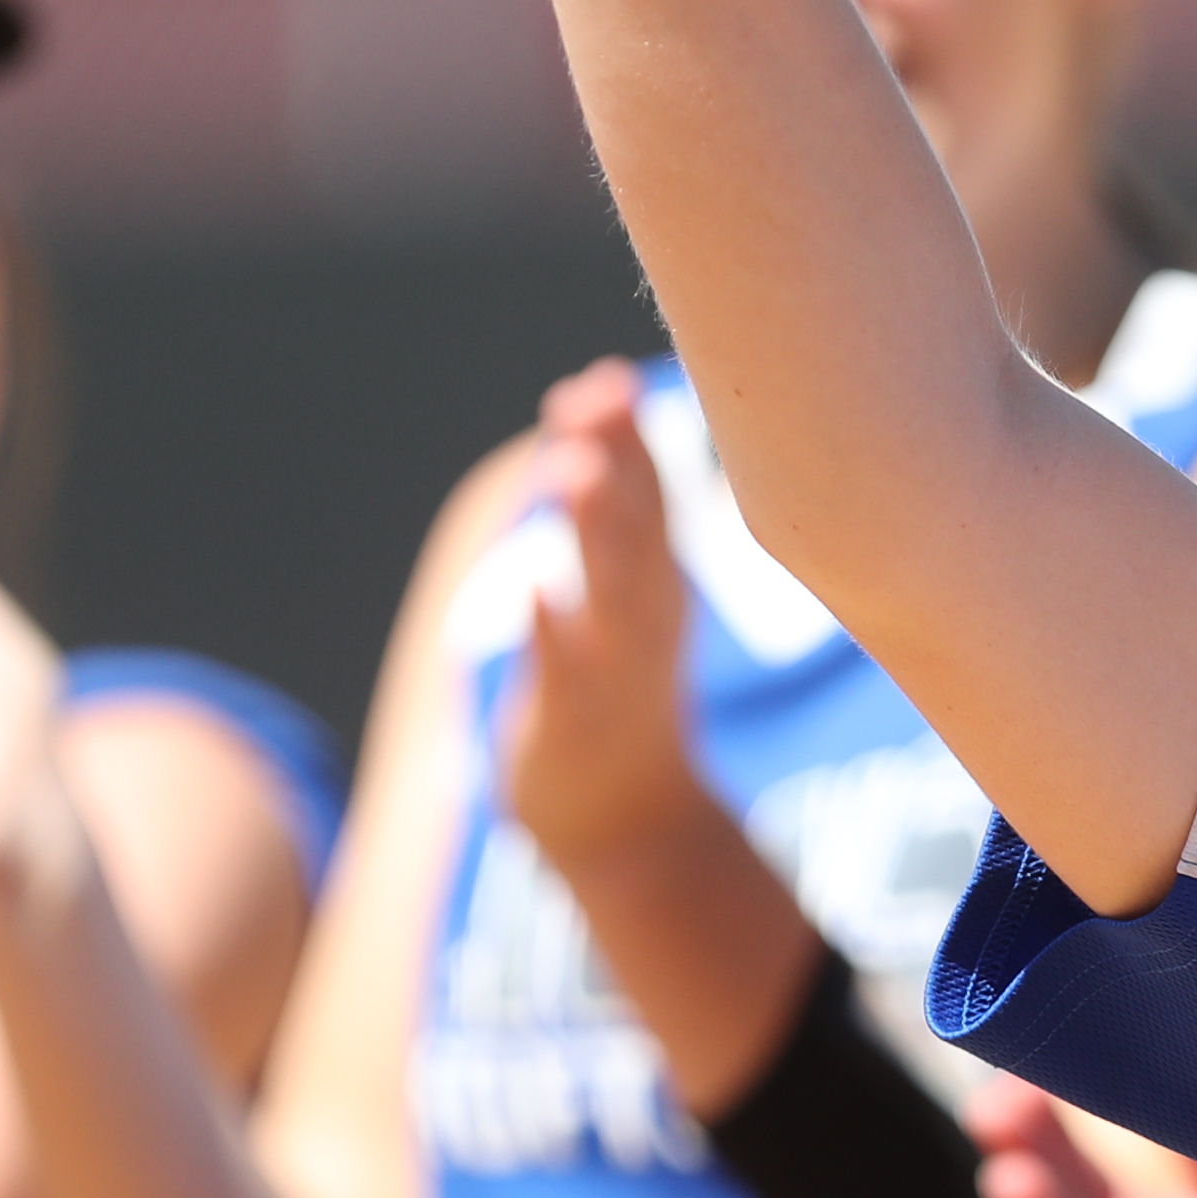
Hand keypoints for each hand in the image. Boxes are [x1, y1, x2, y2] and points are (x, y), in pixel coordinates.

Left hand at [495, 362, 710, 869]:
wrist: (628, 820)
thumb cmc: (619, 686)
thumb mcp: (632, 586)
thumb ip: (616, 496)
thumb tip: (600, 393)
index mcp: (658, 578)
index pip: (650, 494)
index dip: (630, 437)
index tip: (608, 376)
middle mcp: (647, 614)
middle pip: (637, 528)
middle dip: (617, 462)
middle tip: (598, 399)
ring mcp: (616, 667)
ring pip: (608, 591)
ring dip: (592, 531)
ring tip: (566, 469)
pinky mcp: (575, 719)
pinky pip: (565, 672)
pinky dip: (553, 633)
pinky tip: (538, 596)